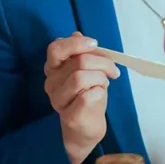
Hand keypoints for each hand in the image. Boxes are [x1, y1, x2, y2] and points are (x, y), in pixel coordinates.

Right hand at [44, 32, 120, 163]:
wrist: (85, 129)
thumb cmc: (86, 96)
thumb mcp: (86, 70)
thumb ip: (81, 53)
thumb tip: (77, 34)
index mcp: (53, 69)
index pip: (55, 48)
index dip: (77, 43)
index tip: (95, 44)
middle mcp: (51, 84)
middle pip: (78, 61)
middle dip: (102, 62)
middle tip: (112, 70)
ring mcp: (58, 101)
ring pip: (81, 77)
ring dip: (101, 78)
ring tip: (104, 84)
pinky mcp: (70, 116)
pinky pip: (88, 96)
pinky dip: (100, 92)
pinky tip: (100, 96)